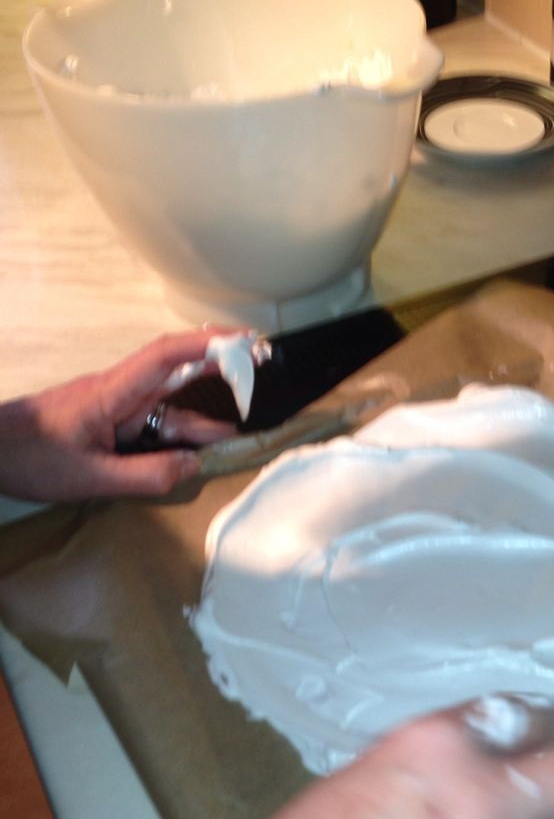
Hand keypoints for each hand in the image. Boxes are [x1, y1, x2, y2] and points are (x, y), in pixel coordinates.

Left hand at [0, 332, 240, 501]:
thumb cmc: (30, 458)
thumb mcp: (92, 477)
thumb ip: (146, 474)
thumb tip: (194, 465)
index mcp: (113, 392)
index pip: (167, 355)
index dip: (208, 343)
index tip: (243, 341)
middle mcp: (119, 391)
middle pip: (177, 373)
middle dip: (219, 366)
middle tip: (259, 364)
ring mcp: (114, 405)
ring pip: (168, 407)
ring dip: (202, 417)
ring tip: (239, 430)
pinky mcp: (109, 420)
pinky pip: (153, 423)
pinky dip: (179, 433)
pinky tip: (200, 446)